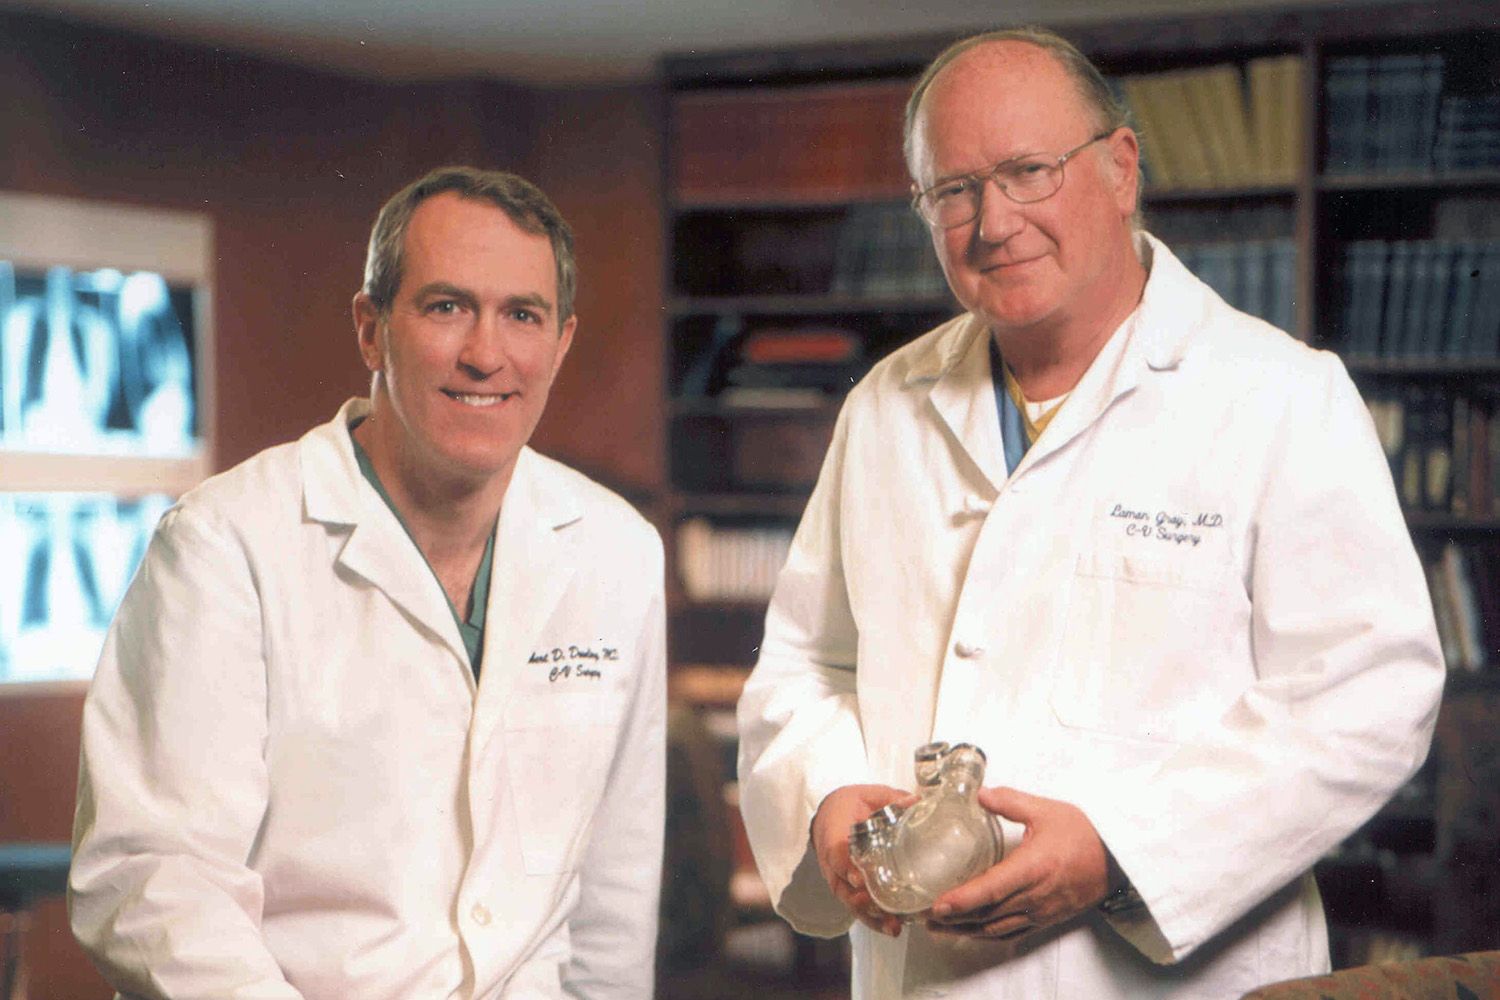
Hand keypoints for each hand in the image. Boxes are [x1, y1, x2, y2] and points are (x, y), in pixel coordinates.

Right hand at [810, 784, 908, 936]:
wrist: (829, 814)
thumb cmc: (851, 804)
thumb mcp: (868, 795)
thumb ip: (891, 799)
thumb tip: (917, 801)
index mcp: (834, 831)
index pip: (836, 851)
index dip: (847, 866)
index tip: (860, 879)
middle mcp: (833, 860)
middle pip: (843, 886)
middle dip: (863, 901)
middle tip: (883, 909)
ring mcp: (838, 877)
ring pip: (850, 902)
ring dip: (871, 916)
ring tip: (893, 926)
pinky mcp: (847, 887)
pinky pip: (856, 907)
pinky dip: (872, 919)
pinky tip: (891, 928)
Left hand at [925, 786, 1108, 939]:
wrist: (1120, 859)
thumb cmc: (1086, 833)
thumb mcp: (1046, 810)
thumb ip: (1010, 800)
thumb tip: (979, 794)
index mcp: (1033, 868)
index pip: (991, 889)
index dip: (962, 900)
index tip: (937, 905)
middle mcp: (1035, 896)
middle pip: (988, 914)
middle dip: (955, 919)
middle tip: (925, 917)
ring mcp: (1042, 911)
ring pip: (998, 928)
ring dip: (968, 930)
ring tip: (941, 927)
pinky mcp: (1048, 919)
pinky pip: (1013, 933)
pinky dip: (989, 934)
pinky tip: (974, 930)